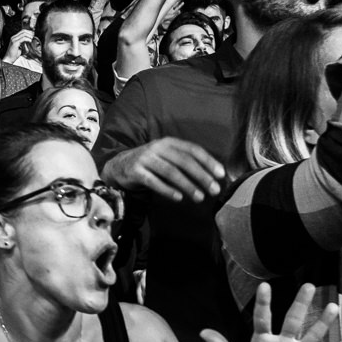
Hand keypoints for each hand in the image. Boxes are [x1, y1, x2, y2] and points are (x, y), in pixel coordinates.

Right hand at [102, 137, 226, 203]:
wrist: (120, 166)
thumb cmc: (151, 163)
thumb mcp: (167, 157)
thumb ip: (185, 162)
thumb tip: (212, 176)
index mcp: (168, 142)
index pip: (192, 150)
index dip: (208, 161)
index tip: (221, 174)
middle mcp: (157, 148)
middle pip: (183, 161)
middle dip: (201, 176)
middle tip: (214, 190)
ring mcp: (145, 158)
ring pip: (170, 172)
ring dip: (187, 185)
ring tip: (199, 197)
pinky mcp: (135, 171)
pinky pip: (153, 182)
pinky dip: (167, 190)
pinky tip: (179, 198)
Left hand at [202, 282, 341, 341]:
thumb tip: (202, 332)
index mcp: (262, 339)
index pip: (263, 317)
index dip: (263, 303)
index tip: (265, 286)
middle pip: (293, 319)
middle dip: (301, 303)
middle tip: (309, 285)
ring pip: (313, 335)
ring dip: (323, 323)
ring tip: (334, 307)